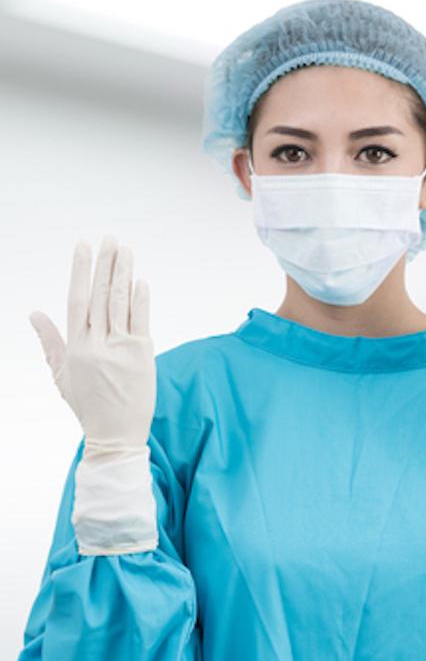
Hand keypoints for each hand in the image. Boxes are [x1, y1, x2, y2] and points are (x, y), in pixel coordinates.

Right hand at [30, 236, 155, 457]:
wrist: (116, 434)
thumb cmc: (88, 405)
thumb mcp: (62, 375)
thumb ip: (50, 342)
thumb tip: (34, 313)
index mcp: (76, 347)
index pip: (77, 300)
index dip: (81, 272)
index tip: (83, 247)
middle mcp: (97, 344)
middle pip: (101, 296)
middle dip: (105, 265)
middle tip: (109, 239)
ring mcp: (122, 349)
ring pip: (121, 303)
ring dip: (124, 274)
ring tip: (126, 250)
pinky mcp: (144, 355)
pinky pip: (142, 321)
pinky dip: (141, 300)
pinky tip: (141, 280)